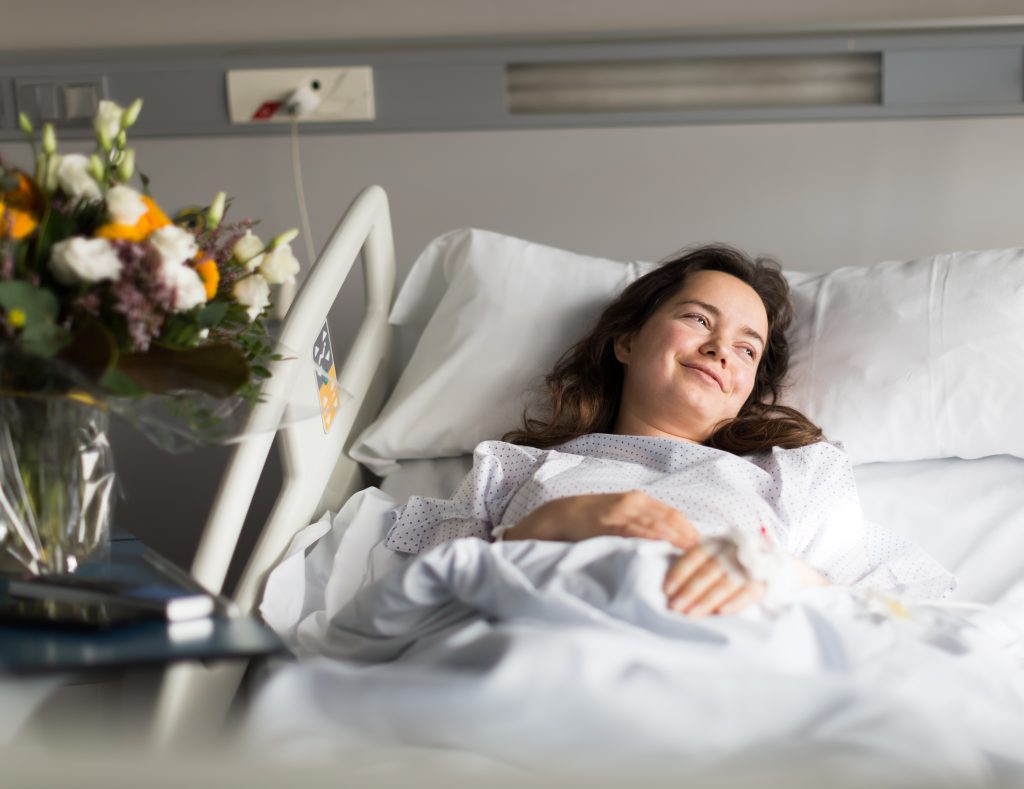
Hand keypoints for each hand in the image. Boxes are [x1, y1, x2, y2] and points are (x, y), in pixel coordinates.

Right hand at [503, 490, 699, 550]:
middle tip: (709, 559)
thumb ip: (643, 528)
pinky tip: (661, 551)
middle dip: (690, 539)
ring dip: (675, 541)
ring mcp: (618, 511)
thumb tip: (670, 548)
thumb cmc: (591, 524)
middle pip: (670, 519)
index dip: (692, 532)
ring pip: (654, 524)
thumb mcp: (621, 521)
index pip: (674, 516)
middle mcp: (633, 502)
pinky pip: (630, 531)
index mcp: (639, 501)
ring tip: (693, 560)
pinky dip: (648, 540)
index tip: (709, 550)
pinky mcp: (604, 522)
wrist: (556, 517)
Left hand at [663, 540, 765, 616]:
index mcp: (717, 543)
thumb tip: (672, 586)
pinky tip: (722, 613)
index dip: (679, 573)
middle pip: (707, 572)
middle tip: (675, 607)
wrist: (770, 560)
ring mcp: (748, 565)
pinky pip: (749, 593)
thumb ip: (696, 565)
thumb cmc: (732, 560)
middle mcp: (732, 551)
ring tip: (691, 614)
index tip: (667, 591)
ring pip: (725, 584)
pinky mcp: (763, 580)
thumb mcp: (714, 554)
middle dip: (689, 591)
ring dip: (707, 600)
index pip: (694, 556)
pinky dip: (735, 602)